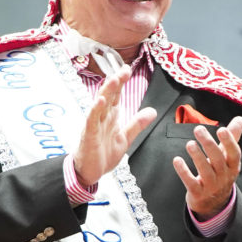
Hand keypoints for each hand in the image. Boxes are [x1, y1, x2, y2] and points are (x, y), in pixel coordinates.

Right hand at [72, 65, 156, 186]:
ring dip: (106, 91)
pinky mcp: (89, 135)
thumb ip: (137, 124)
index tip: (127, 69)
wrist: (89, 172)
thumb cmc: (103, 154)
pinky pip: (92, 121)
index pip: (116, 95)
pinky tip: (100, 101)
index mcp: (110, 117)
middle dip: (115, 82)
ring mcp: (94, 125)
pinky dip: (95, 110)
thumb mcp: (125, 138)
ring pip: (100, 105)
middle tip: (124, 69)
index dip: (121, 82)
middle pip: (108, 96)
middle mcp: (101, 117)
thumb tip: (152, 111)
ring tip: (113, 79)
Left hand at [172, 116, 241, 219]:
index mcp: (233, 166)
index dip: (229, 142)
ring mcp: (211, 186)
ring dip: (197, 156)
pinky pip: (191, 183)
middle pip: (218, 160)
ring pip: (205, 171)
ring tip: (189, 143)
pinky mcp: (198, 193)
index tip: (222, 129)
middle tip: (198, 129)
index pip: (234, 154)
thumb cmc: (220, 173)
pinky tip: (177, 160)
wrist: (214, 203)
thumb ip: (233, 137)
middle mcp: (224, 177)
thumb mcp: (228, 157)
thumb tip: (240, 118)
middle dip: (208, 144)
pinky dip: (184, 172)